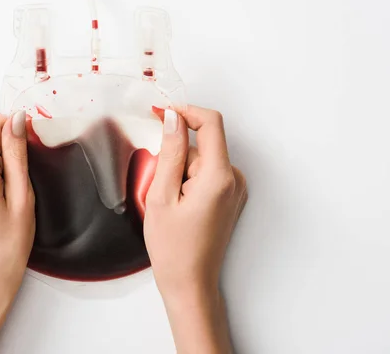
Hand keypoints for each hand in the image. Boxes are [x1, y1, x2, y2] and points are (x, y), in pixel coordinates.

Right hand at [144, 105, 246, 353]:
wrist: (190, 283)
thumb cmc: (173, 247)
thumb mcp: (161, 196)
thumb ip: (169, 152)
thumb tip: (174, 119)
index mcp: (219, 176)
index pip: (210, 122)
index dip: (185, 112)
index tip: (162, 113)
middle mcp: (234, 179)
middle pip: (201, 144)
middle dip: (175, 156)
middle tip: (160, 187)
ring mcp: (234, 189)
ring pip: (201, 159)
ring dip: (180, 171)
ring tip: (170, 202)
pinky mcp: (229, 196)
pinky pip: (206, 173)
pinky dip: (188, 180)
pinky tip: (179, 204)